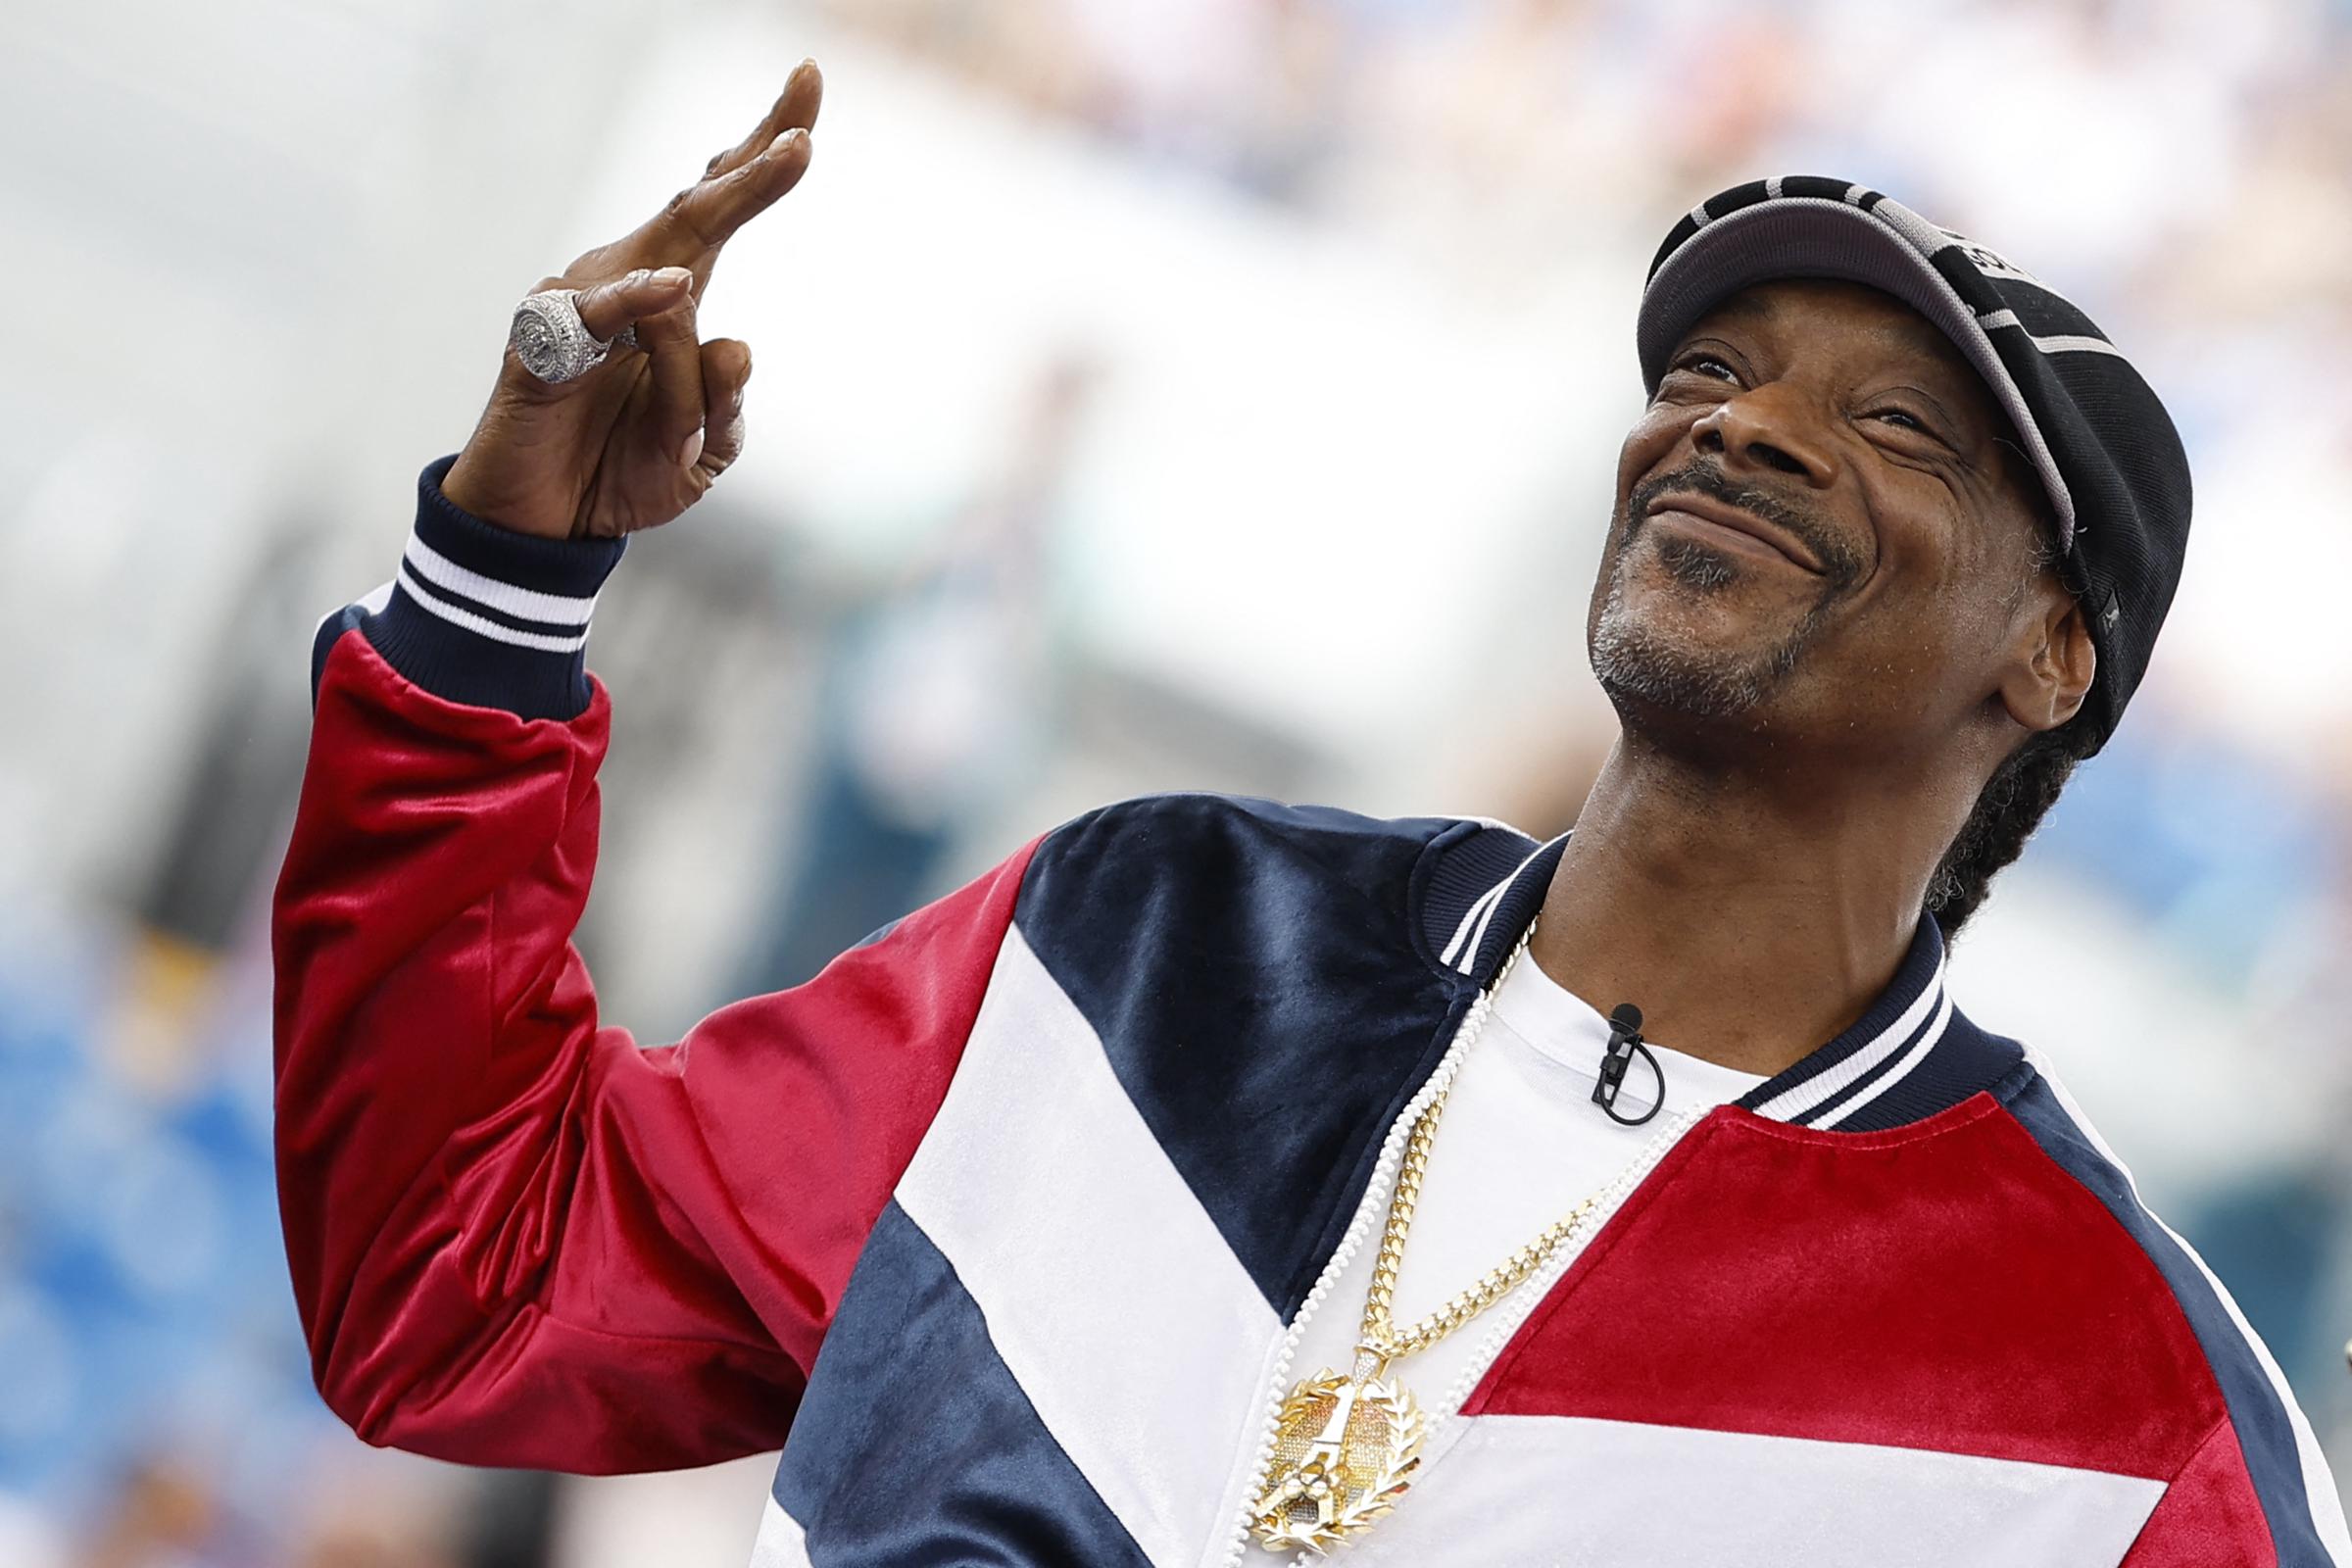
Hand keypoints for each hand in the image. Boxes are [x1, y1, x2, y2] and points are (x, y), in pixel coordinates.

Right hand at [441, 61, 822, 540]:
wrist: (545, 526)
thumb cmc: (622, 470)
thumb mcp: (701, 452)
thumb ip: (727, 406)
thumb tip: (738, 346)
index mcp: (675, 295)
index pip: (718, 204)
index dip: (760, 149)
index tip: (809, 82)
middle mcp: (629, 281)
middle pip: (697, 208)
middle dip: (754, 163)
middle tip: (805, 130)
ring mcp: (582, 305)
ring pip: (669, 268)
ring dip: (727, 237)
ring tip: (793, 159)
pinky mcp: (542, 345)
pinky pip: (595, 316)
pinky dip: (636, 302)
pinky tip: (676, 286)